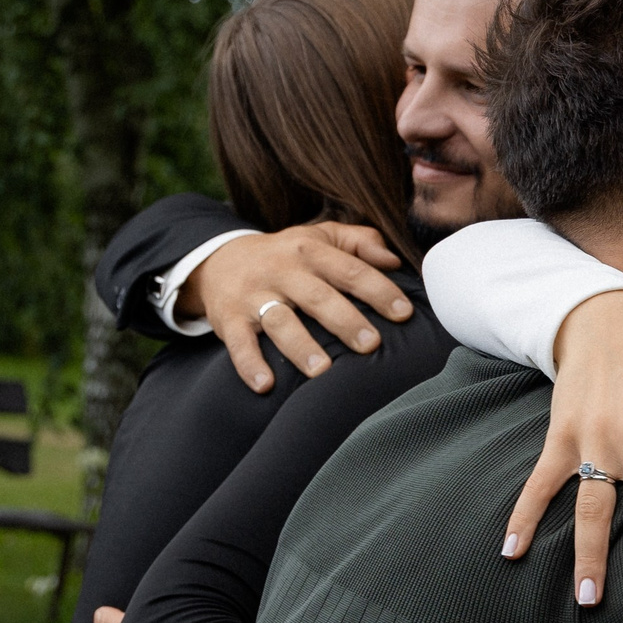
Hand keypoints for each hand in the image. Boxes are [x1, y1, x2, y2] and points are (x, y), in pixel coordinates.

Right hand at [190, 222, 408, 392]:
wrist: (219, 259)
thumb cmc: (286, 255)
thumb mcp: (321, 237)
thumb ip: (361, 242)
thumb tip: (395, 260)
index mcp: (310, 251)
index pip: (350, 270)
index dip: (378, 290)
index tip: (403, 313)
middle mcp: (283, 272)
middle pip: (317, 296)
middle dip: (345, 320)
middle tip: (370, 344)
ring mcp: (254, 296)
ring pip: (279, 320)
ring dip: (300, 345)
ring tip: (322, 370)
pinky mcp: (230, 319)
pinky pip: (239, 343)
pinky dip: (249, 364)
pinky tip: (265, 385)